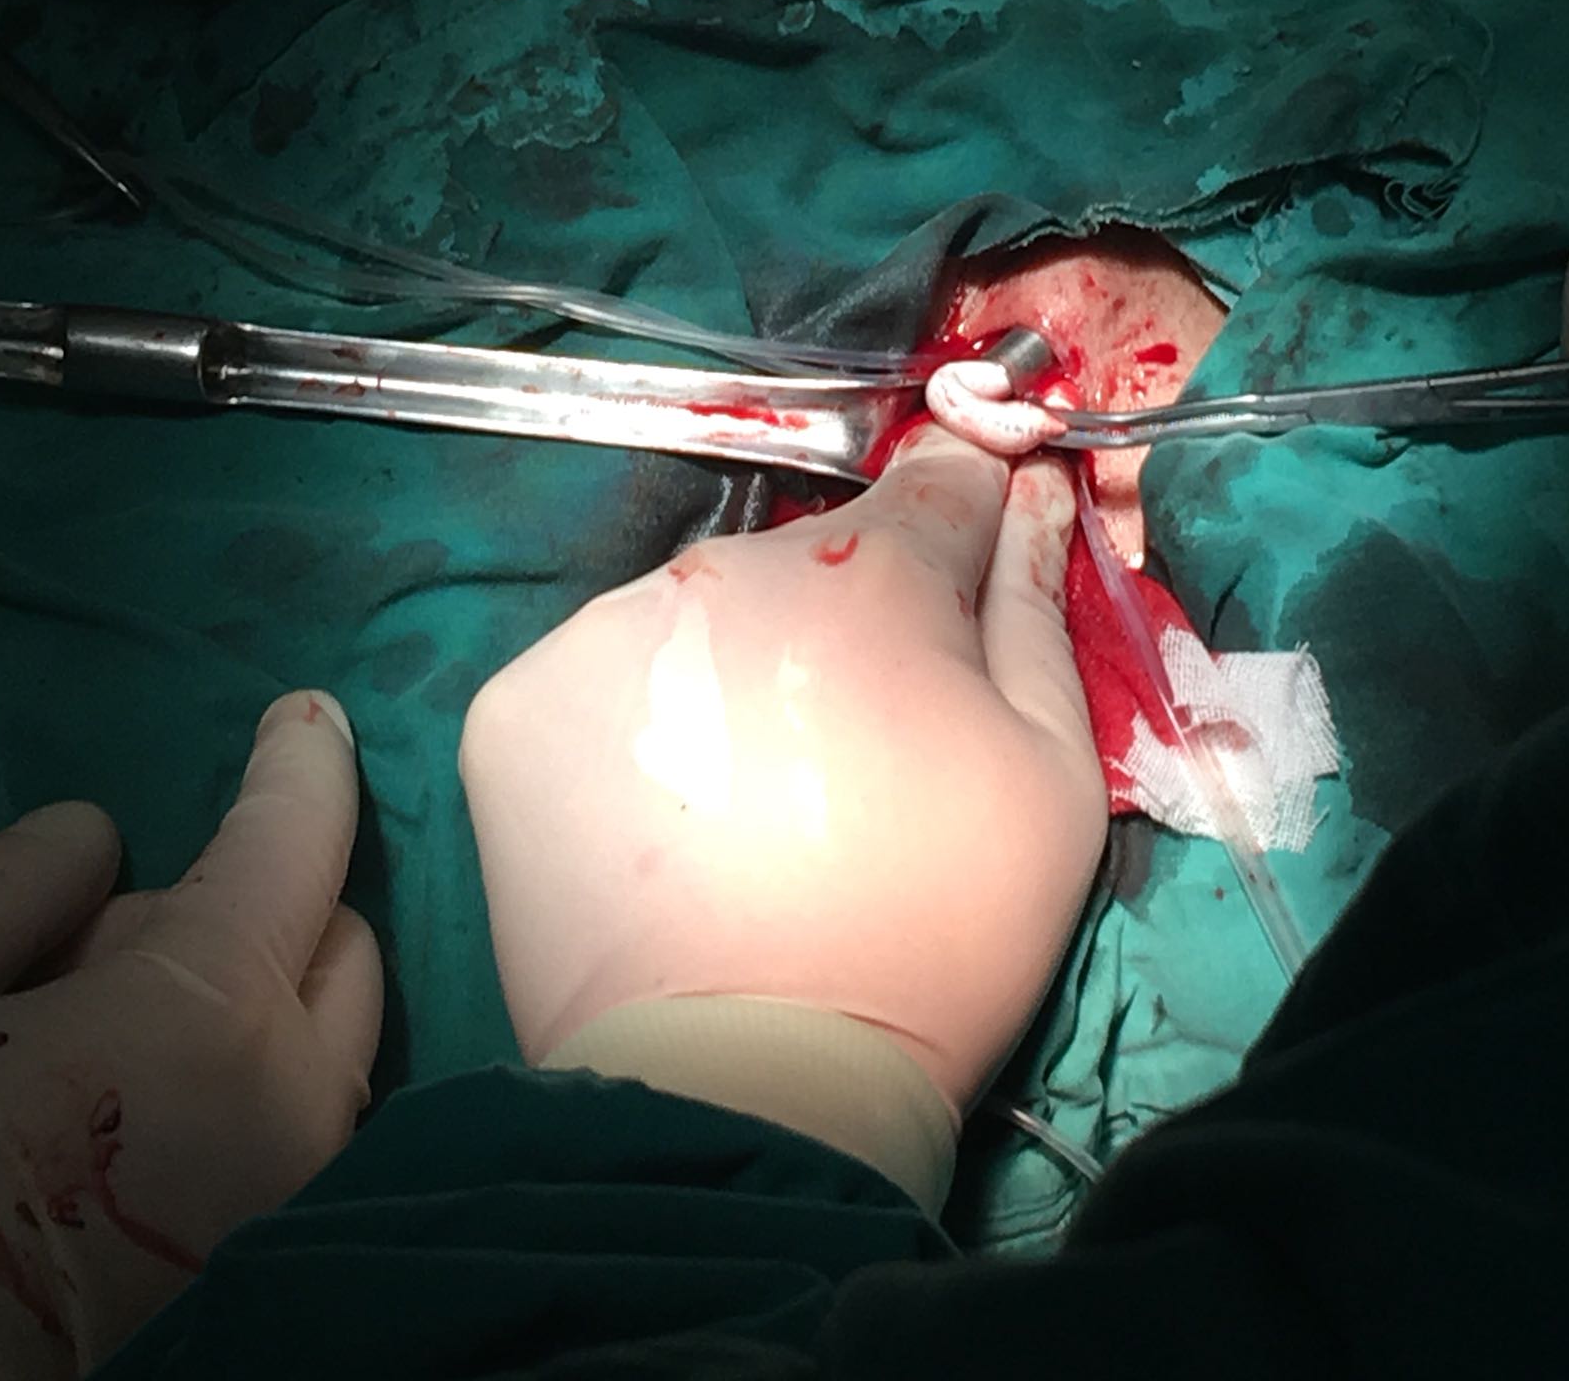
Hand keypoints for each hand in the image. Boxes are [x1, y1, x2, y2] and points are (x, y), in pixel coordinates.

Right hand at [0, 693, 379, 1379]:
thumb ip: (5, 890)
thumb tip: (89, 843)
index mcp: (215, 1019)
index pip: (295, 843)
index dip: (301, 764)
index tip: (309, 719)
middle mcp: (302, 1106)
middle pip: (338, 946)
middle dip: (260, 914)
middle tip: (118, 950)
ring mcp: (309, 1202)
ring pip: (331, 1048)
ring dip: (260, 1011)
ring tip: (111, 1053)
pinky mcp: (293, 1277)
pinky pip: (311, 1139)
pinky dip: (262, 1097)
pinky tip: (149, 1126)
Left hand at [460, 426, 1105, 1203]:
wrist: (749, 1083)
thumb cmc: (936, 931)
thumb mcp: (1051, 773)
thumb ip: (1037, 607)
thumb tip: (1027, 489)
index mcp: (872, 570)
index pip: (933, 484)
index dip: (962, 535)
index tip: (958, 602)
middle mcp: (724, 566)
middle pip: (812, 558)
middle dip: (846, 624)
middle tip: (859, 753)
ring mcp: (605, 630)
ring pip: (701, 614)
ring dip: (735, 667)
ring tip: (757, 795)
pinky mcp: (516, 705)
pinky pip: (605, 679)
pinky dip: (640, 724)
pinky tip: (670, 814)